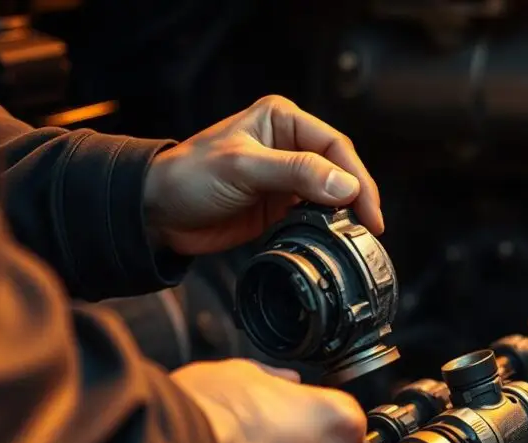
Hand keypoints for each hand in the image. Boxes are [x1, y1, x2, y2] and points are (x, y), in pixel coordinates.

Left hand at [144, 95, 382, 255]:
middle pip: (340, 169)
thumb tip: (346, 186)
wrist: (157, 213)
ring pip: (332, 193)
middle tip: (370, 226)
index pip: (335, 145)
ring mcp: (287, 176)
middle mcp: (289, 144)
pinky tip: (334, 238)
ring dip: (346, 214)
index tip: (367, 208)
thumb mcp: (244, 168)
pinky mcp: (281, 205)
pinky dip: (328, 227)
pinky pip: (316, 214)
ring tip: (358, 234)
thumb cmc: (188, 177)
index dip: (356, 177)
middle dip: (357, 197)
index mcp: (282, 119)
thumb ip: (297, 173)